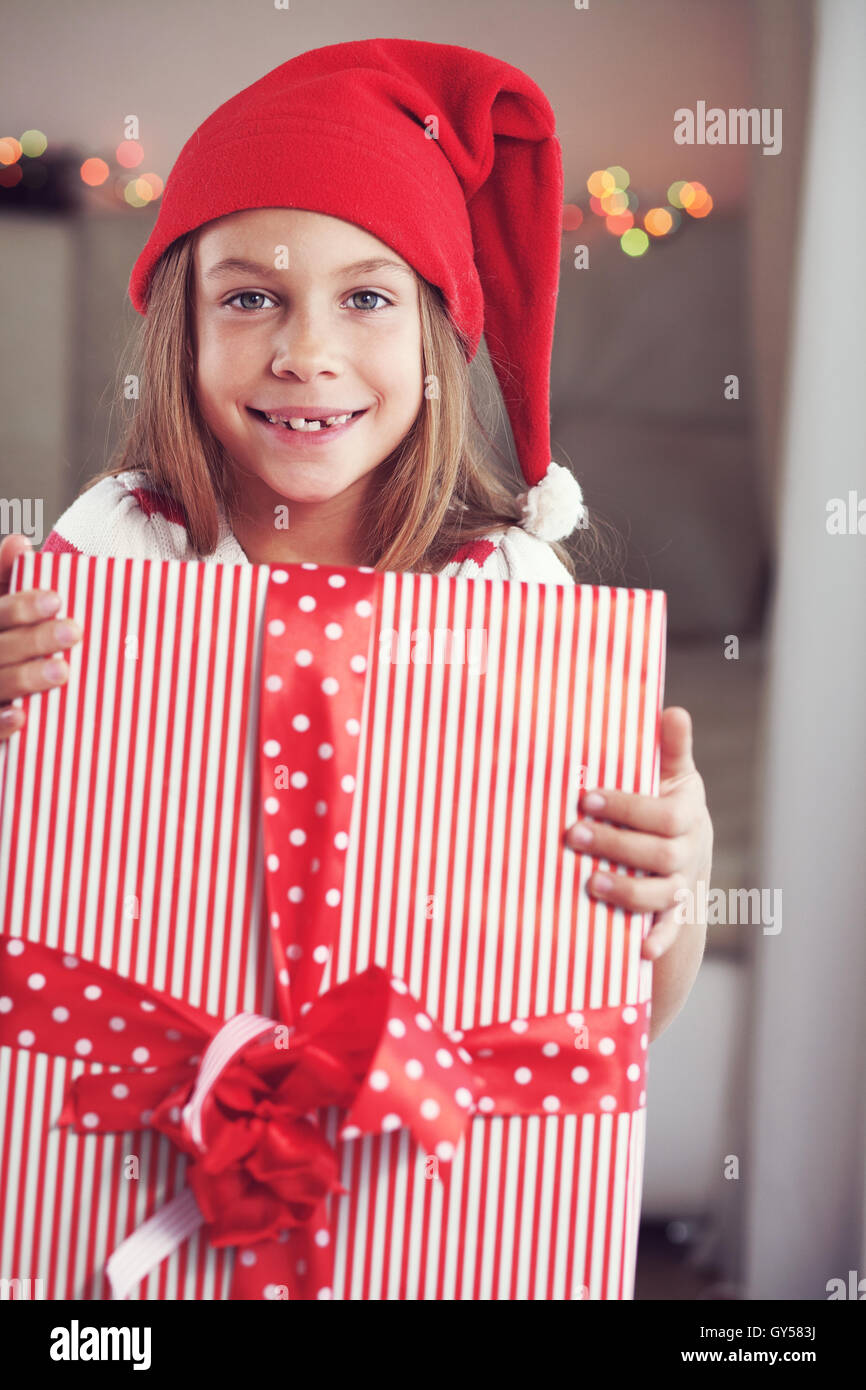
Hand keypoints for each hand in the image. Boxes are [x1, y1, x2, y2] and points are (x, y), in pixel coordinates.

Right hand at [0, 534, 82, 741]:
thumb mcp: (3, 613)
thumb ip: (6, 579)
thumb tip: (18, 541)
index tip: (56, 599)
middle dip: (33, 639)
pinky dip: (0, 723)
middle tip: (72, 632)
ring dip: (25, 678)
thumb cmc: (5, 644)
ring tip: (61, 672)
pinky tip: (23, 718)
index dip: (21, 606)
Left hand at [564, 707, 713, 961]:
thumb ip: (670, 748)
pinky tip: (638, 949)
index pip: (663, 814)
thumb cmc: (665, 801)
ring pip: (662, 893)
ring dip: (627, 891)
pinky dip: (658, 939)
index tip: (585, 798)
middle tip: (572, 836)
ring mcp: (683, 884)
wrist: (685, 850)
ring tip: (588, 882)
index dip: (625, 808)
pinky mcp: (675, 913)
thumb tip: (673, 710)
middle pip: (659, 855)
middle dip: (615, 845)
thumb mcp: (671, 774)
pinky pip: (670, 929)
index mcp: (689, 812)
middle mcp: (690, 850)